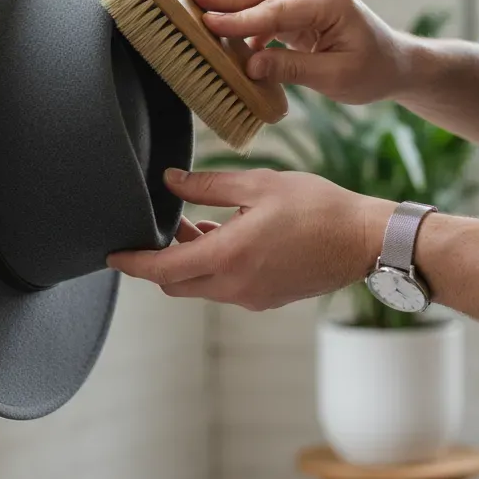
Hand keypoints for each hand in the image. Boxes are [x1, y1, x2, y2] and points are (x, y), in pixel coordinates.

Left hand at [107, 168, 395, 310]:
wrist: (365, 241)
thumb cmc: (318, 207)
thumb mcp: (259, 184)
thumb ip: (209, 184)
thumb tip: (170, 181)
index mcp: (228, 257)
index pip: (162, 270)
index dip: (132, 263)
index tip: (112, 255)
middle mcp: (235, 286)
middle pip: (177, 284)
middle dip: (160, 259)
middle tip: (160, 225)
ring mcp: (252, 297)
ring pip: (202, 286)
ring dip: (190, 260)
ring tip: (195, 221)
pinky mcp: (267, 298)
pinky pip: (226, 287)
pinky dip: (215, 266)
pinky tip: (226, 235)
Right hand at [189, 0, 412, 104]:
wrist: (394, 63)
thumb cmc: (371, 71)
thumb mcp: (335, 78)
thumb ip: (292, 69)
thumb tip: (251, 66)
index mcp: (329, 0)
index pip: (274, 10)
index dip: (238, 19)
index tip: (206, 22)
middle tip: (188, 0)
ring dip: (232, 7)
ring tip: (198, 16)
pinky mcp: (301, 3)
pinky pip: (267, 8)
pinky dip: (247, 22)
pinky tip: (228, 40)